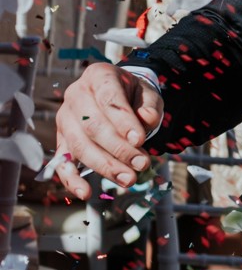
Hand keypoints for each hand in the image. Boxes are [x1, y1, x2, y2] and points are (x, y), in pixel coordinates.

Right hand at [52, 62, 162, 198]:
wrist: (117, 94)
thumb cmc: (133, 94)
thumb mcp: (148, 93)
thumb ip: (150, 106)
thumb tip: (147, 120)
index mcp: (98, 76)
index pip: (109, 99)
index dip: (124, 121)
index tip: (140, 140)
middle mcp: (75, 95)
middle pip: (93, 126)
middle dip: (119, 149)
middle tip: (141, 164)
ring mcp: (65, 119)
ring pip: (80, 146)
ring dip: (104, 166)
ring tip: (129, 179)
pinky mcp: (61, 140)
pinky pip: (62, 163)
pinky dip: (72, 180)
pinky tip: (85, 193)